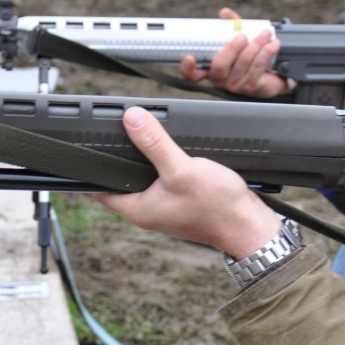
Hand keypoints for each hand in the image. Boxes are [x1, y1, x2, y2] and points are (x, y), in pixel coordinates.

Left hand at [96, 106, 284, 257]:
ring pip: (145, 179)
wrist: (250, 225)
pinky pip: (165, 181)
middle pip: (123, 180)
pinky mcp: (183, 203)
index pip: (99, 187)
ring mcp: (166, 208)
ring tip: (146, 138)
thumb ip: (154, 143)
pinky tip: (173, 153)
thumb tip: (131, 118)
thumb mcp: (181, 169)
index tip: (93, 143)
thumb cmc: (217, 207)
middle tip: (121, 131)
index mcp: (138, 209)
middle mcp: (149, 211)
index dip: (94, 165)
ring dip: (146, 160)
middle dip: (122, 157)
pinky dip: (165, 166)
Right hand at [179, 8, 292, 98]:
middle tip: (243, 36)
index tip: (189, 57)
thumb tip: (225, 13)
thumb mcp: (240, 40)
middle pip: (219, 64)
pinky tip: (273, 44)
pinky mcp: (253, 87)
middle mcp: (222, 80)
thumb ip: (231, 26)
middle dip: (232, 47)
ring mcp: (237, 85)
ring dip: (255, 44)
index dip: (188, 68)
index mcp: (212, 69)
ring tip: (265, 34)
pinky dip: (266, 52)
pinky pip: (258, 67)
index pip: (193, 75)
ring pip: (242, 63)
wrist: (275, 76)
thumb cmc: (252, 59)